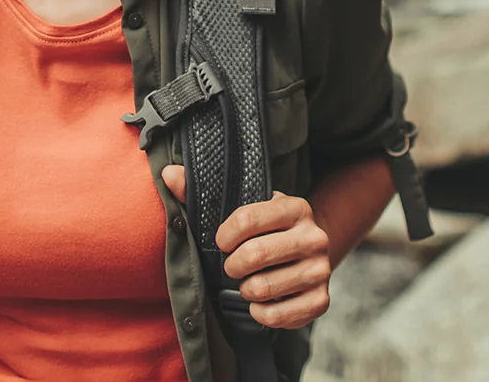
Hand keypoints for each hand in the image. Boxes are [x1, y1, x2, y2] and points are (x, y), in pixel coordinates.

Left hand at [161, 164, 332, 329]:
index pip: (247, 218)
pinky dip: (259, 313)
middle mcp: (314, 236)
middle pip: (255, 254)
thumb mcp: (242, 210)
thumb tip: (167, 173)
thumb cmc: (264, 233)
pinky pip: (277, 315)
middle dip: (231, 266)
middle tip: (231, 268)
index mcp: (295, 207)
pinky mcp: (321, 301)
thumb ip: (202, 194)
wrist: (304, 259)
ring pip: (263, 287)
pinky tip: (259, 303)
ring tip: (246, 284)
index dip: (223, 235)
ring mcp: (320, 270)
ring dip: (244, 290)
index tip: (220, 242)